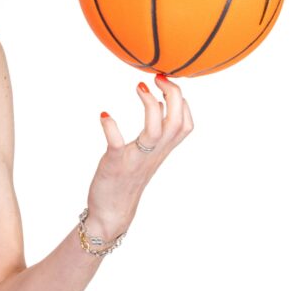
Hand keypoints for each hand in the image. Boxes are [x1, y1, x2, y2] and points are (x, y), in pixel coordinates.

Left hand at [85, 73, 194, 236]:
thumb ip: (154, 132)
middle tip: (158, 77)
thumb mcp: (146, 154)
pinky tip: (104, 115)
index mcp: (161, 151)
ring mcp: (135, 160)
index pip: (186, 125)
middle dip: (173, 95)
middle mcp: (153, 154)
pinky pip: (116, 145)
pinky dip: (111, 128)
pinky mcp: (115, 166)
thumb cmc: (127, 180)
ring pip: (155, 131)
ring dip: (149, 105)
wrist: (112, 213)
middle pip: (177, 122)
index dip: (182, 102)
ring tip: (139, 87)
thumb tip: (158, 104)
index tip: (167, 83)